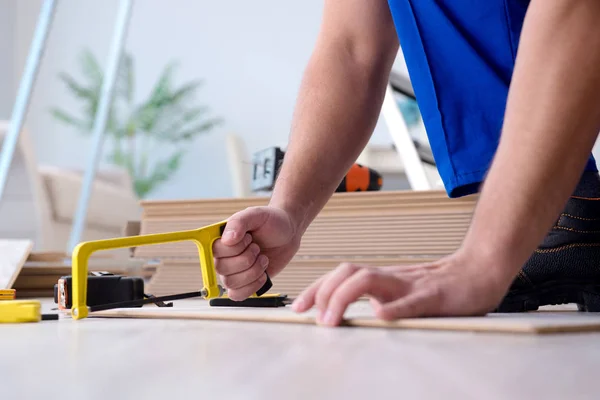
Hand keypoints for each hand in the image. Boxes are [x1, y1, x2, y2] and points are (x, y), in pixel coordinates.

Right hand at [213, 206, 300, 300]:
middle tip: (257, 248)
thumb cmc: (270, 221)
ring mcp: (233, 271)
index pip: (215, 250)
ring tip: (263, 259)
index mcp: (221, 238)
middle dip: (246, 259)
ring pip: (230, 283)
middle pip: (222, 269)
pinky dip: (252, 287)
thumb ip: (239, 222)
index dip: (234, 248)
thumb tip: (227, 239)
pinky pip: (237, 295)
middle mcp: (223, 256)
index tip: (248, 237)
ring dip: (252, 272)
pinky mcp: (244, 283)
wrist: (288, 233)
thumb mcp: (256, 214)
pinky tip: (263, 275)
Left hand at [291, 250, 514, 325]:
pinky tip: (380, 316)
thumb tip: (354, 314)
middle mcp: (392, 277)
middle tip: (309, 315)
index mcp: (384, 278)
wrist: (480, 270)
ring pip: (370, 281)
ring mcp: (411, 284)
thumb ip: (381, 298)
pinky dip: (394, 308)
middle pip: (348, 273)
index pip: (342, 276)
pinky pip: (411, 301)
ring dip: (345, 299)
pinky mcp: (434, 295)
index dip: (318, 289)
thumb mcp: (405, 293)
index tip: (299, 306)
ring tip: (331, 320)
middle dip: (322, 291)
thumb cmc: (443, 286)